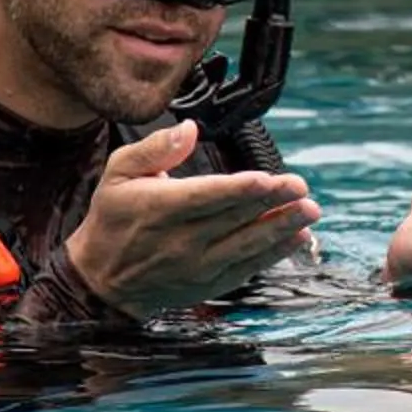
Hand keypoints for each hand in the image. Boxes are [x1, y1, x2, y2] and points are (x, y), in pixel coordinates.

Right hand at [64, 121, 320, 317]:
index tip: (268, 179)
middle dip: (272, 202)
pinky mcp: (208, 284)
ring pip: (247, 245)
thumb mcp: (118, 172)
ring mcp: (197, 266)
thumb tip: (190, 128)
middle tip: (301, 187)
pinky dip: (274, 254)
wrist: (101, 280)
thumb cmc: (113, 218)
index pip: (206, 197)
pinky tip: (296, 238)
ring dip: (282, 228)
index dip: (239, 190)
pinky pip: (247, 268)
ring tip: (309, 211)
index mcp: (159, 208)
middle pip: (234, 219)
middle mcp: (181, 240)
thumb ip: (156, 148)